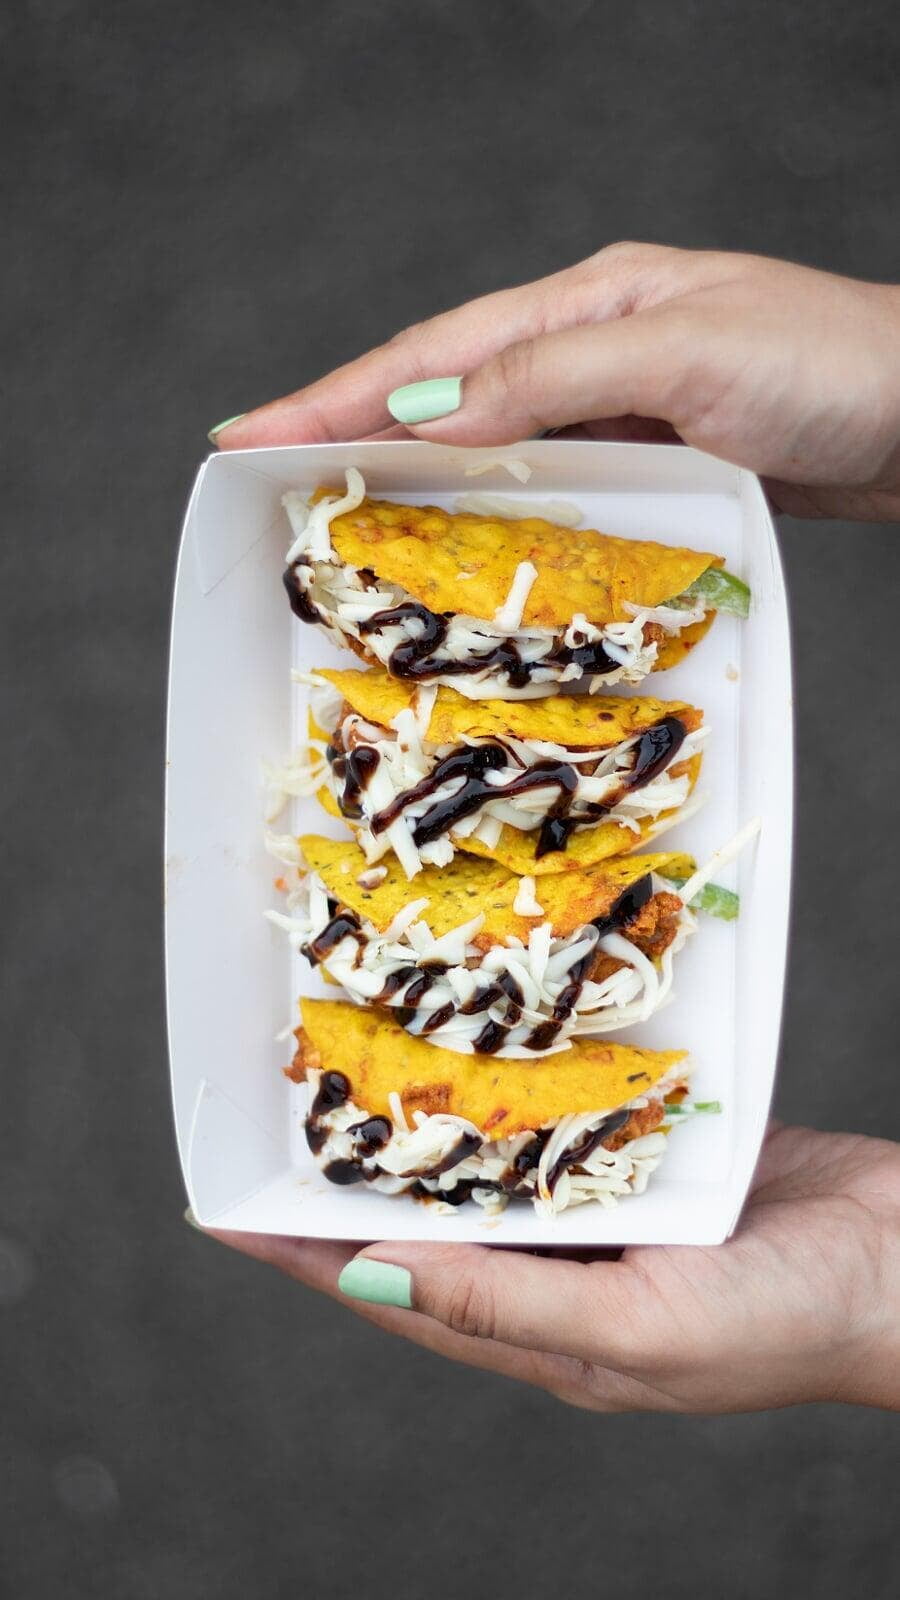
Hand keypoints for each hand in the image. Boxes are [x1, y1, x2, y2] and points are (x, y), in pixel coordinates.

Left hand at [206, 1124, 899, 1412]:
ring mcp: (609, 1216)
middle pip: (431, 1225)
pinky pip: (566, 1123)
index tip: (224, 1210)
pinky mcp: (655, 1162)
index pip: (395, 1292)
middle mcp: (563, 1274)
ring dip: (431, 1125)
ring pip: (494, 1166)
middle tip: (284, 1114)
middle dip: (356, 1180)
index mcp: (547, 1335)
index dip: (305, 1254)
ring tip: (360, 1067)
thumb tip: (371, 1283)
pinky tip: (487, 1047)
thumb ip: (508, 1304)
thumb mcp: (638, 1328)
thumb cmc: (788, 1322)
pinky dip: (521, 1090)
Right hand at [213, 243, 899, 520]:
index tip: (249, 431)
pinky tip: (462, 537)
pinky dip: (494, 510)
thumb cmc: (826, 365)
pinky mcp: (656, 460)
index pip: (436, 353)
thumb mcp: (681, 353)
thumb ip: (553, 377)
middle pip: (447, 391)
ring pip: (492, 444)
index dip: (337, 393)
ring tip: (337, 509)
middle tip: (264, 472)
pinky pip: (550, 484)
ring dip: (413, 473)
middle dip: (351, 428)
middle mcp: (594, 349)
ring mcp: (624, 407)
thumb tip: (432, 413)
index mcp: (589, 301)